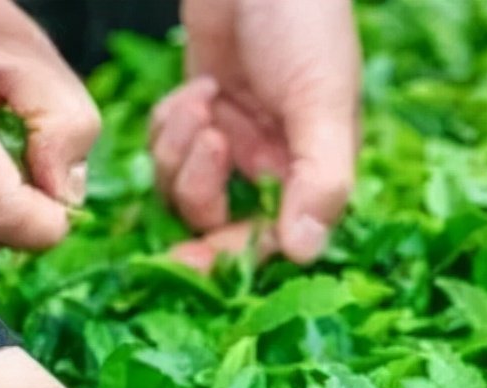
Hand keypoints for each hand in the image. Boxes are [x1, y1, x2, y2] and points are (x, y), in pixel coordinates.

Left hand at [151, 0, 360, 271]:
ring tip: (203, 95)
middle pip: (211, 219)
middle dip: (197, 189)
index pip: (264, 241)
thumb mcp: (322, 99)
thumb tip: (306, 252)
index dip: (225, 259)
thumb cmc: (304, 20)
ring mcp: (228, 139)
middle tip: (205, 141)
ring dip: (180, 148)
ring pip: (180, 186)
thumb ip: (320, 178)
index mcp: (308, 171)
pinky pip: (164, 148)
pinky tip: (195, 86)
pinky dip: (168, 124)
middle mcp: (266, 164)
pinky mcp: (195, 115)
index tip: (185, 264)